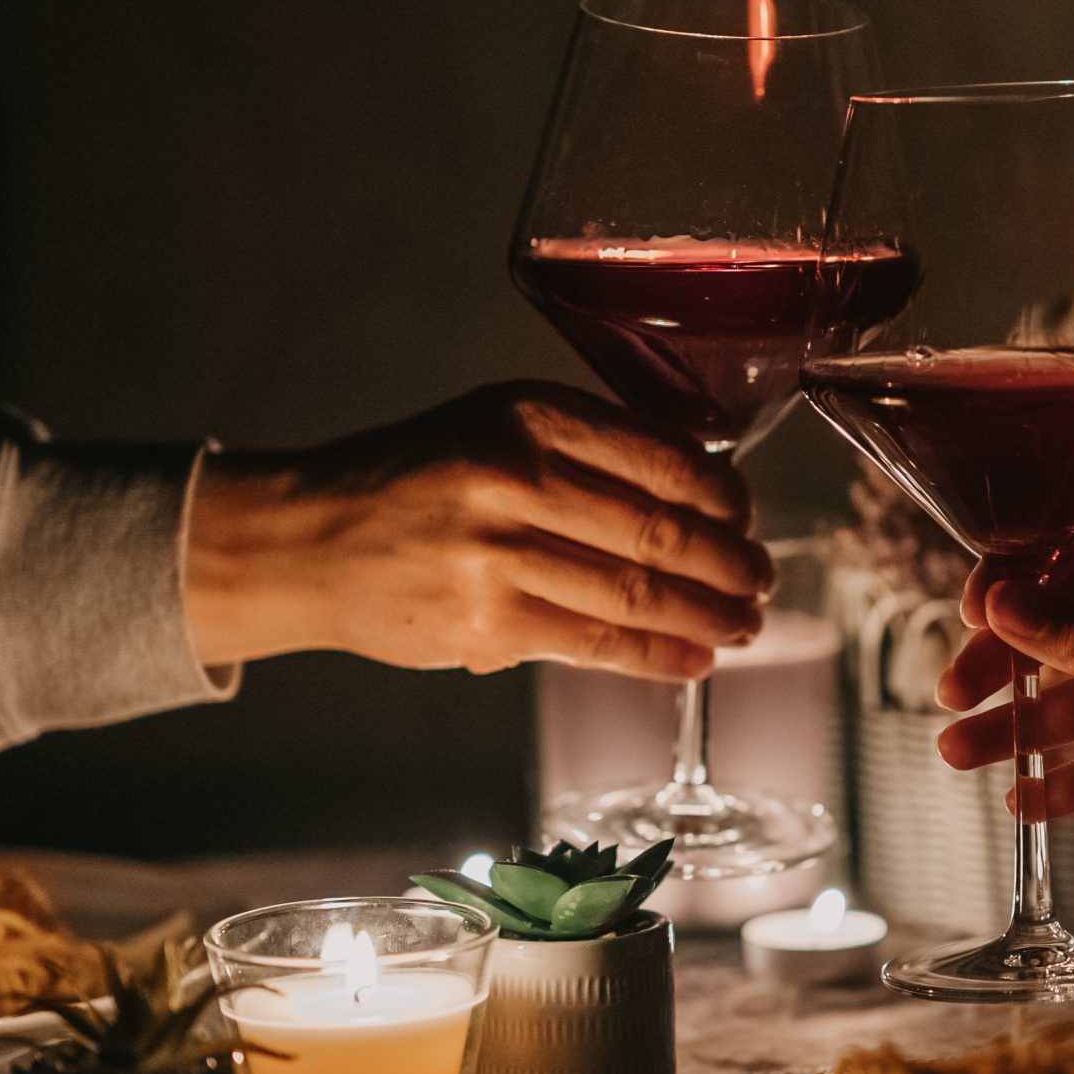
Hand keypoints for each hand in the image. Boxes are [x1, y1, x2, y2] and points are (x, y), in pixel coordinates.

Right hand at [183, 381, 772, 679]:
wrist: (311, 539)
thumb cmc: (420, 478)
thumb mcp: (498, 424)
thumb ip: (591, 448)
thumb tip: (706, 493)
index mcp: (529, 415)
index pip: (665, 457)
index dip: (727, 498)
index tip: (748, 516)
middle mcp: (515, 479)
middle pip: (661, 530)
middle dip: (730, 564)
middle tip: (761, 579)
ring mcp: (499, 557)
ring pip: (638, 593)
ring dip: (708, 615)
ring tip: (744, 624)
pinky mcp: (487, 626)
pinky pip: (598, 644)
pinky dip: (659, 655)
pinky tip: (694, 658)